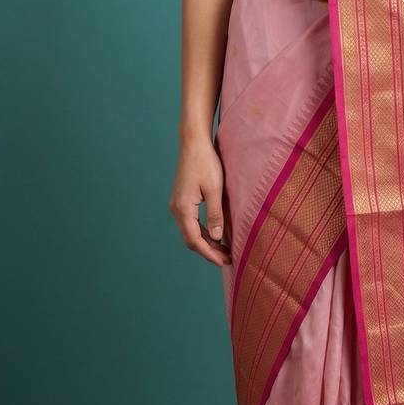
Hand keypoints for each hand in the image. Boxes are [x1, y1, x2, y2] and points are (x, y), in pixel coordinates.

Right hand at [168, 136, 231, 266]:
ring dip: (205, 242)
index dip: (210, 254)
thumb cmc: (206, 162)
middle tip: (227, 259)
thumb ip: (215, 214)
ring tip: (223, 249)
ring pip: (190, 231)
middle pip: (190, 239)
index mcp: (183, 209)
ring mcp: (177, 204)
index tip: (225, 262)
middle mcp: (176, 209)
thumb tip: (217, 238)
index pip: (195, 240)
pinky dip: (202, 231)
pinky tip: (215, 233)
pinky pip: (190, 222)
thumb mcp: (214, 189)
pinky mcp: (181, 199)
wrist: (193, 142)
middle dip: (208, 251)